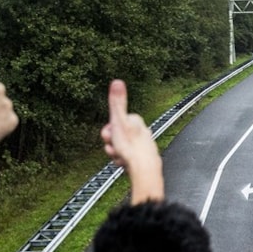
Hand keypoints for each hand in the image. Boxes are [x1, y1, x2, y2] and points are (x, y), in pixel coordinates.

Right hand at [100, 80, 162, 203]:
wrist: (143, 170)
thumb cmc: (131, 147)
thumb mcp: (119, 121)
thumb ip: (117, 102)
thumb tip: (117, 81)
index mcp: (136, 121)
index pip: (114, 122)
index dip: (108, 130)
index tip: (109, 136)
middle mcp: (142, 131)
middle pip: (117, 135)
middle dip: (111, 143)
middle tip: (113, 148)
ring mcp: (143, 145)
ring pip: (120, 147)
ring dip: (115, 154)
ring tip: (119, 158)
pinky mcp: (143, 158)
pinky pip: (126, 158)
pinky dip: (122, 162)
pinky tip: (124, 164)